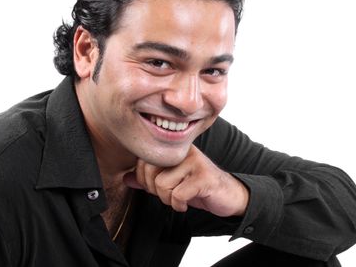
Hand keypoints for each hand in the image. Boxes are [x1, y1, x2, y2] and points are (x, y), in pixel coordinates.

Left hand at [123, 144, 248, 216]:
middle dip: (156, 191)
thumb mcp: (171, 182)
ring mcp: (195, 162)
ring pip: (162, 184)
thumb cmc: (199, 187)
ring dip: (169, 199)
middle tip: (170, 195)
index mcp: (174, 149)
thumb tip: (126, 178)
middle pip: (150, 172)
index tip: (159, 187)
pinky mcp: (203, 177)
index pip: (143, 160)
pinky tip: (188, 203)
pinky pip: (178, 194)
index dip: (144, 179)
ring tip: (180, 198)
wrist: (229, 195)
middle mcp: (184, 151)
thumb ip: (148, 179)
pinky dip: (180, 205)